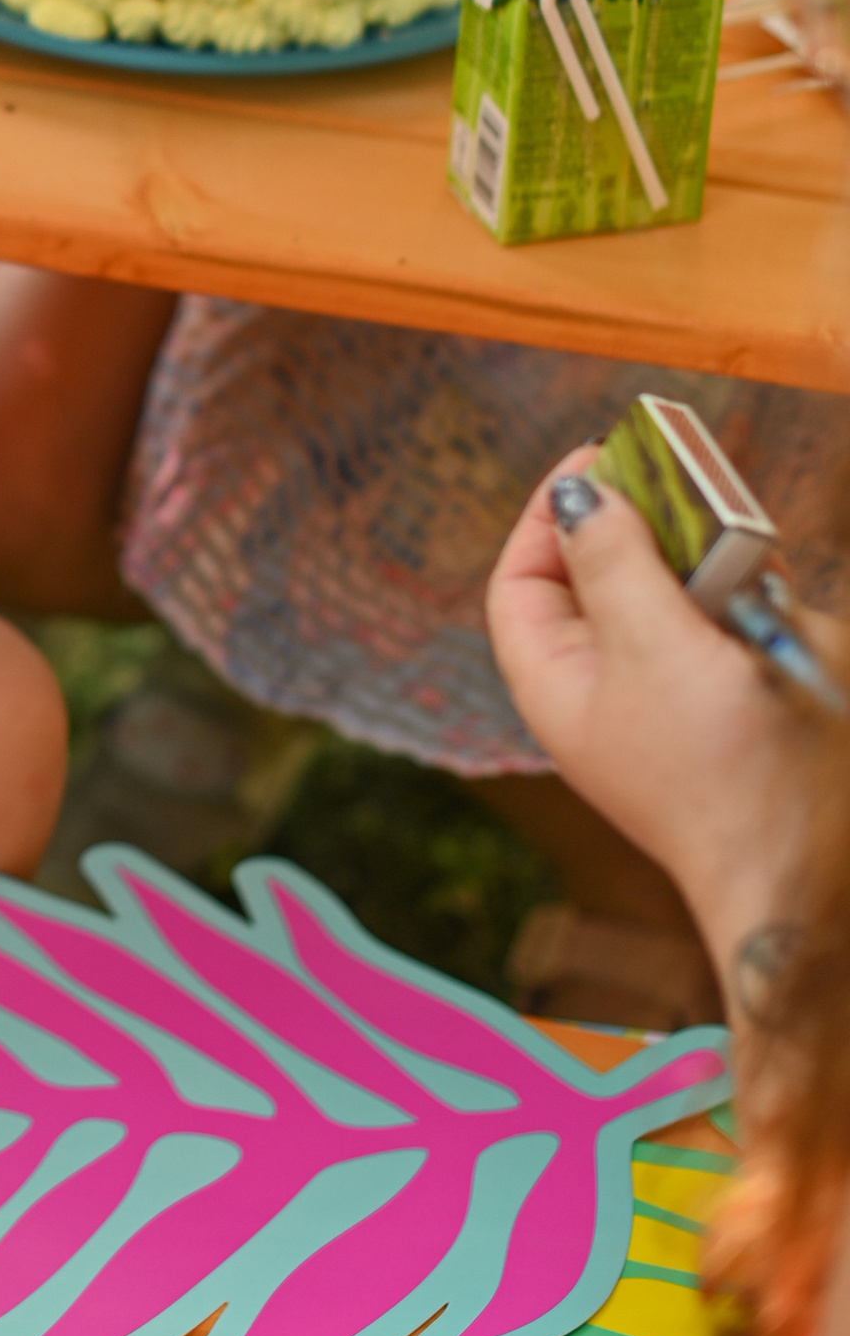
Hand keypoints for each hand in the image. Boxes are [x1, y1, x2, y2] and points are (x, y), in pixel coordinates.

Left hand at [486, 451, 812, 997]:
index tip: (596, 460)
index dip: (548, 517)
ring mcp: (676, 708)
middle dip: (642, 532)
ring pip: (677, 607)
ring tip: (739, 547)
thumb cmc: (719, 768)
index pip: (522, 584)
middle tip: (682, 484)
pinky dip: (750, 608)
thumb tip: (578, 495)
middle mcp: (608, 697)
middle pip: (600, 585)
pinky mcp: (738, 716)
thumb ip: (613, 562)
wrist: (812, 875)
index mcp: (558, 686)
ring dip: (707, 568)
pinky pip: (732, 640)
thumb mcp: (652, 646)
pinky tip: (774, 602)